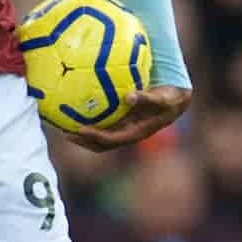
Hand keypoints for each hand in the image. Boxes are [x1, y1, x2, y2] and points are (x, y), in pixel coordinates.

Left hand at [66, 85, 191, 151]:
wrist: (176, 101)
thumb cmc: (169, 98)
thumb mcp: (162, 98)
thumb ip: (147, 98)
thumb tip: (129, 97)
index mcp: (136, 132)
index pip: (111, 139)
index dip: (95, 137)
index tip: (79, 130)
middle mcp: (128, 134)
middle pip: (102, 144)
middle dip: (83, 141)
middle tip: (64, 132)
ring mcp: (125, 130)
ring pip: (101, 136)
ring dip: (83, 134)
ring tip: (64, 124)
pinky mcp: (123, 123)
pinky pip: (104, 124)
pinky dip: (91, 121)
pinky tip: (78, 110)